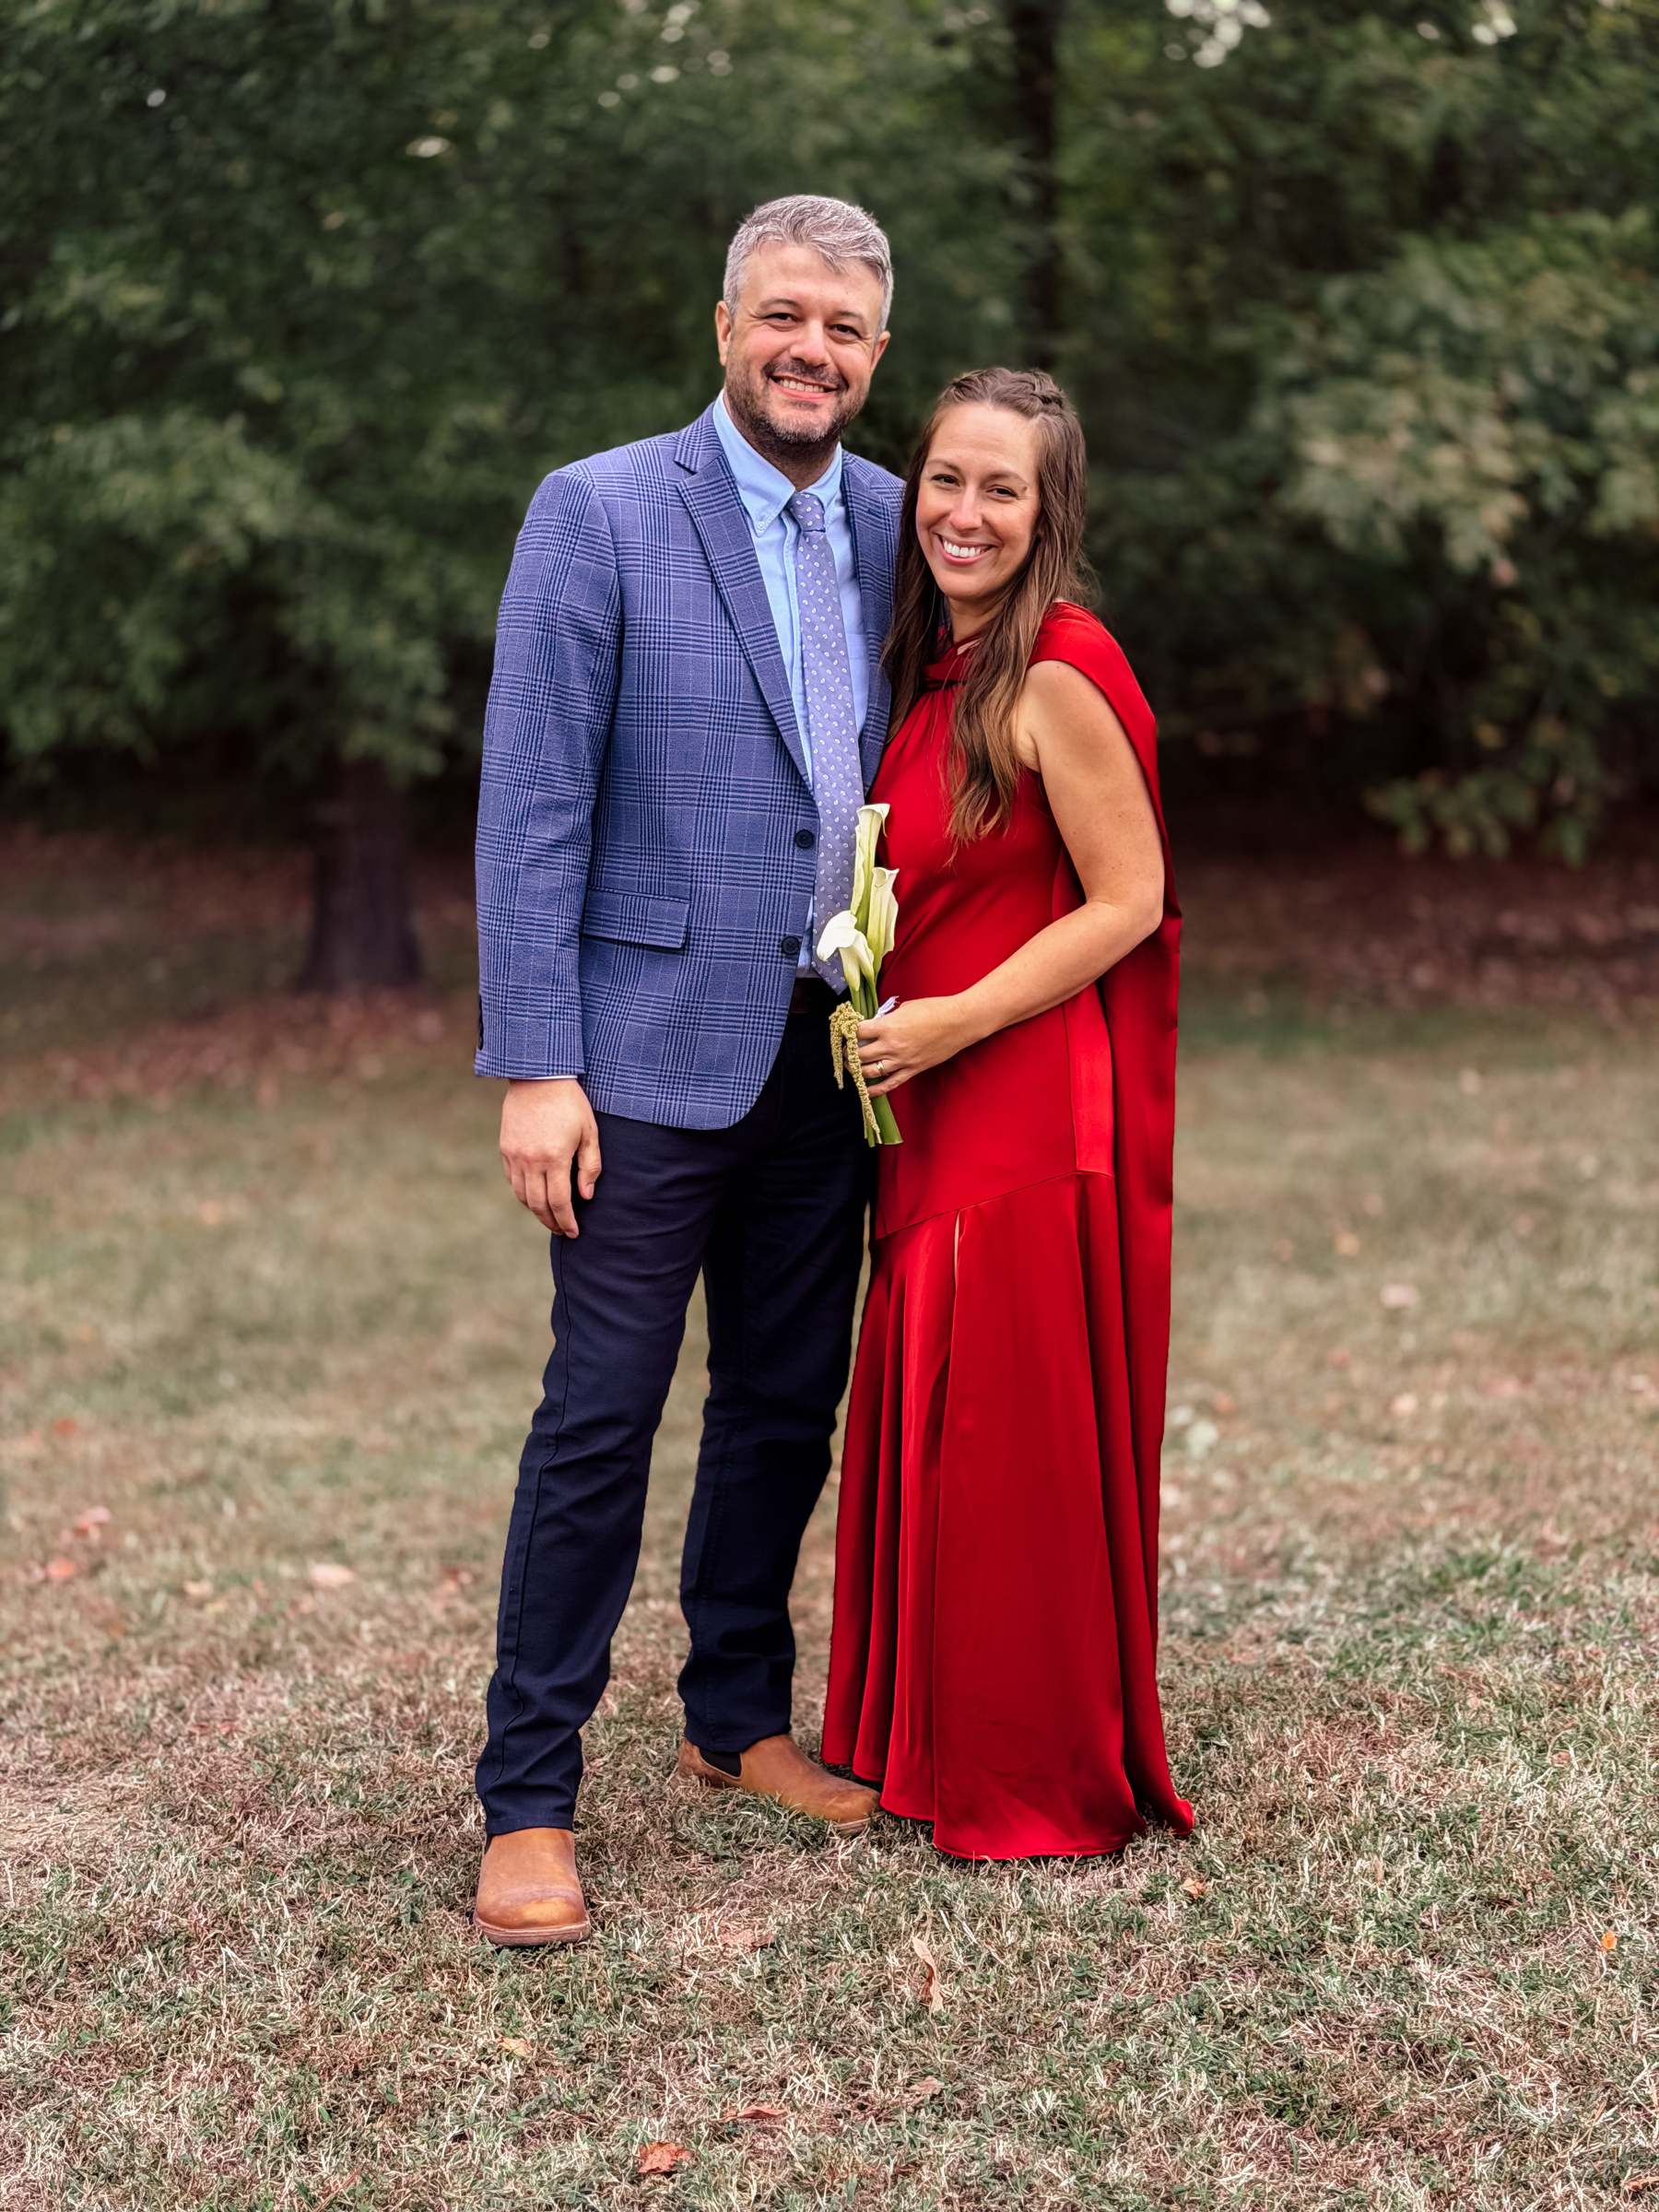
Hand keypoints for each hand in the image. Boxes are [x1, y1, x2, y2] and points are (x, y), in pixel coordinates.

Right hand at [500, 1078, 601, 1235]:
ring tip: (549, 1216)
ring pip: (522, 1195)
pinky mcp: (505, 1148)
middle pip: (538, 1204)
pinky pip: (512, 1179)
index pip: (559, 1202)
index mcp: (554, 1158)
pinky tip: (534, 1195)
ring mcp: (515, 1155)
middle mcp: (530, 1160)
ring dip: (535, 1210)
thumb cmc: (570, 1103)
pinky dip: (523, 1193)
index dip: (566, 1221)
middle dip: (551, 1222)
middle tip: (561, 1230)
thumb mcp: (589, 1133)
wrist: (538, 1076)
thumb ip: (590, 1167)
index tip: (573, 1233)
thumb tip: (586, 1196)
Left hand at [856, 997, 972, 1095]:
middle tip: (846, 1052)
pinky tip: (866, 1091)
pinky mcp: (912, 1070)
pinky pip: (890, 1084)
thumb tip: (877, 1024)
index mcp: (888, 1026)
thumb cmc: (934, 1009)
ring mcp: (901, 1060)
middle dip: (849, 1054)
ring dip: (857, 1070)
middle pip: (859, 1054)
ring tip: (852, 1067)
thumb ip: (888, 1017)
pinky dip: (876, 1090)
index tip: (848, 1032)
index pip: (858, 1032)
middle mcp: (891, 1045)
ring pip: (870, 1071)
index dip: (850, 1032)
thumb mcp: (905, 1007)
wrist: (958, 1022)